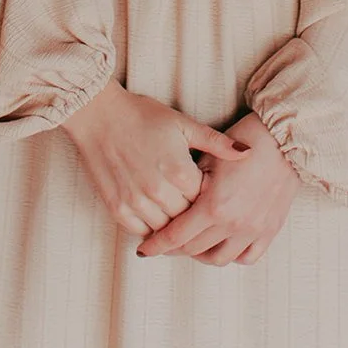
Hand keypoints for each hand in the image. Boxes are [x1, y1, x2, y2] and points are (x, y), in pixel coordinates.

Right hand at [61, 78, 253, 238]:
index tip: (210, 192)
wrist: (99, 115)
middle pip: (187, 220)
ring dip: (173, 225)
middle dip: (193, 215)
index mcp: (179, 171)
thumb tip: (248, 153)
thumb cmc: (143, 116)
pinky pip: (141, 232)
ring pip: (165, 231)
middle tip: (197, 209)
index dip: (209, 198)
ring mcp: (136, 202)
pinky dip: (150, 229)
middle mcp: (158, 191)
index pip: (206, 202)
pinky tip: (157, 217)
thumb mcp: (183, 124)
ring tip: (178, 215)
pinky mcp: (117, 208)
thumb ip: (216, 143)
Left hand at [135, 108, 298, 266]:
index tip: (144, 250)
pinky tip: (223, 244)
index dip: (157, 244)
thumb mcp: (211, 156)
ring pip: (218, 259)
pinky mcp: (269, 231)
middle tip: (167, 243)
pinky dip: (232, 255)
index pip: (176, 235)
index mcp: (213, 205)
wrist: (284, 139)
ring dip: (202, 255)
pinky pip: (246, 257)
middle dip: (176, 248)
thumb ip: (191, 183)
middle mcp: (232, 224)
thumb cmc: (245, 140)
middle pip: (194, 249)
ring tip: (194, 244)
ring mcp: (252, 230)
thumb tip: (173, 199)